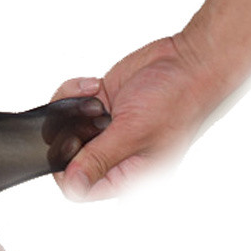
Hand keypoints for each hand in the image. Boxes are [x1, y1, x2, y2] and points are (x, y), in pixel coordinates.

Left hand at [52, 35, 228, 200]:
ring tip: (95, 97)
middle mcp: (115, 155)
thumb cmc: (178, 100)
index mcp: (129, 174)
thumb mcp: (135, 132)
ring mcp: (106, 129)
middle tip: (89, 116)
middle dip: (68, 132)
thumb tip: (74, 184)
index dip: (65, 171)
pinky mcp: (100, 106)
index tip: (68, 144)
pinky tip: (94, 85)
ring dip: (72, 108)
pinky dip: (74, 92)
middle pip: (67, 157)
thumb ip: (100, 158)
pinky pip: (70, 104)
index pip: (81, 188)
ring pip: (63, 128)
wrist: (186, 62)